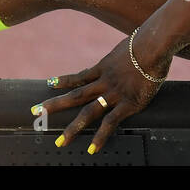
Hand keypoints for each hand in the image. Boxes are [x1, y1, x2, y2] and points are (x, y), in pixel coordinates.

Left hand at [32, 27, 170, 154]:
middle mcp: (104, 81)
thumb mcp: (129, 46)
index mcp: (104, 67)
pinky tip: (92, 148)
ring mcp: (114, 93)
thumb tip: (124, 53)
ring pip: (88, 112)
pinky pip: (110, 123)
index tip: (48, 83)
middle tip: (35, 112)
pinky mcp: (128, 103)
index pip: (79, 76)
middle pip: (74, 95)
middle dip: (54, 105)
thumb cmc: (147, 41)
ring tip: (60, 142)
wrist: (154, 45)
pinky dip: (100, 136)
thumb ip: (123, 55)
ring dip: (73, 128)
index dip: (63, 80)